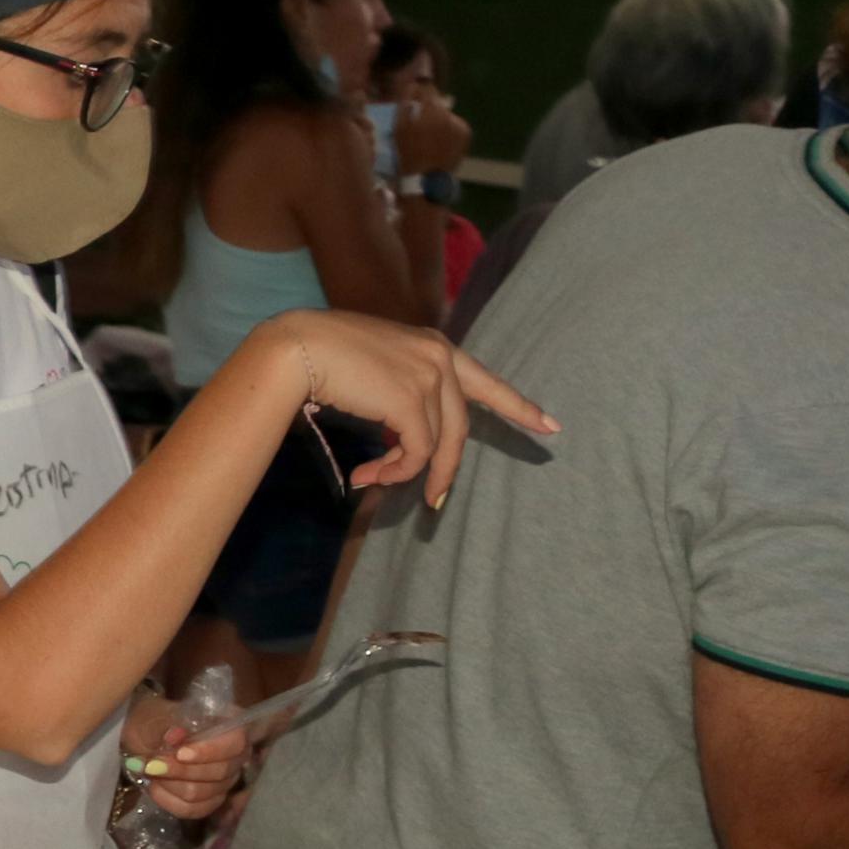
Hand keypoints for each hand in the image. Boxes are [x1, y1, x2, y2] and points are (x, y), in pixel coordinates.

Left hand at [124, 689, 250, 818]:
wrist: (145, 739)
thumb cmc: (155, 722)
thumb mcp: (154, 718)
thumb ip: (165, 726)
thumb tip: (175, 736)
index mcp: (231, 727)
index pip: (235, 743)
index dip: (209, 751)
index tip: (180, 754)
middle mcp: (236, 756)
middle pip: (219, 772)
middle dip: (180, 771)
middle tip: (151, 764)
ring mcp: (225, 781)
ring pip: (203, 794)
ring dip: (170, 784)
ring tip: (150, 771)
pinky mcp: (210, 801)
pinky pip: (194, 810)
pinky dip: (169, 800)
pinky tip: (155, 787)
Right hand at [240, 307, 557, 510]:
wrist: (298, 348)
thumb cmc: (323, 358)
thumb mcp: (376, 371)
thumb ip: (401, 394)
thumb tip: (405, 441)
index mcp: (434, 346)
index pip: (485, 381)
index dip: (518, 406)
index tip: (550, 426)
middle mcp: (439, 357)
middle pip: (460, 427)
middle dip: (447, 469)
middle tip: (436, 502)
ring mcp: (429, 377)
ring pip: (437, 444)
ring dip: (406, 473)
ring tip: (374, 483)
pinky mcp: (412, 399)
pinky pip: (416, 451)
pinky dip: (395, 470)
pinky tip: (367, 475)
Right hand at [389, 96, 471, 179]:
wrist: (425, 178)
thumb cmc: (407, 153)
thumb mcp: (399, 127)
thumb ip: (404, 102)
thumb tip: (412, 85)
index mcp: (430, 110)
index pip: (427, 88)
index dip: (419, 92)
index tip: (414, 99)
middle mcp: (449, 114)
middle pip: (438, 102)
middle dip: (429, 109)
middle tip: (420, 125)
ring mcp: (460, 124)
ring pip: (447, 114)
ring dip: (439, 119)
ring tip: (430, 136)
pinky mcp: (466, 133)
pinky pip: (456, 125)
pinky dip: (449, 130)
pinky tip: (441, 142)